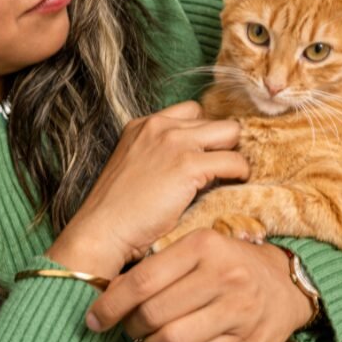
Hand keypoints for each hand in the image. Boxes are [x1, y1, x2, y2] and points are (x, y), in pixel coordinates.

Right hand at [61, 100, 249, 267]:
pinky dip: (240, 173)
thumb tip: (198, 163)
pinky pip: (234, 160)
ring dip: (234, 154)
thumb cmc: (118, 212)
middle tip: (222, 169)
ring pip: (230, 132)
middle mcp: (159, 126)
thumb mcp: (135, 168)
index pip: (190, 112)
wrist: (102, 230)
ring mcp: (174, 142)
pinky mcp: (188, 164)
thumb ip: (160, 156)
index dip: (202, 134)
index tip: (206, 155)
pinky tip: (235, 185)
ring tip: (232, 176)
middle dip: (221, 144)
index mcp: (142, 125)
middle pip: (213, 120)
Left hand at [84, 229, 316, 341]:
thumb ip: (159, 267)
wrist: (286, 284)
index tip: (93, 318)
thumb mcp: (197, 249)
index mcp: (203, 245)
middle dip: (131, 328)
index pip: (142, 280)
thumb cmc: (228, 264)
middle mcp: (222, 275)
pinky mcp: (248, 340)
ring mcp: (238, 309)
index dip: (110, 304)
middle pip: (153, 314)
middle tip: (129, 328)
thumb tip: (108, 294)